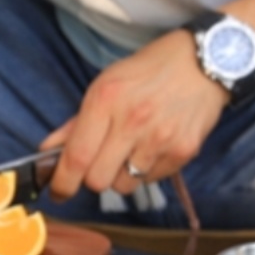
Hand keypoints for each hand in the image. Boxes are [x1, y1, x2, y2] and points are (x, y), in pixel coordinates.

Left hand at [44, 29, 227, 198]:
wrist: (205, 62)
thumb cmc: (150, 71)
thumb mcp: (107, 84)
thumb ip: (76, 122)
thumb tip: (48, 150)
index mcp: (106, 100)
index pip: (76, 158)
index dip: (62, 183)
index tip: (58, 192)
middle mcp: (132, 121)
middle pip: (98, 181)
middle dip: (94, 177)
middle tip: (102, 161)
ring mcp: (159, 139)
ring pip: (124, 185)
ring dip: (122, 174)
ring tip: (133, 148)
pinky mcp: (182, 152)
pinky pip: (151, 180)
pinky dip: (147, 170)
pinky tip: (154, 145)